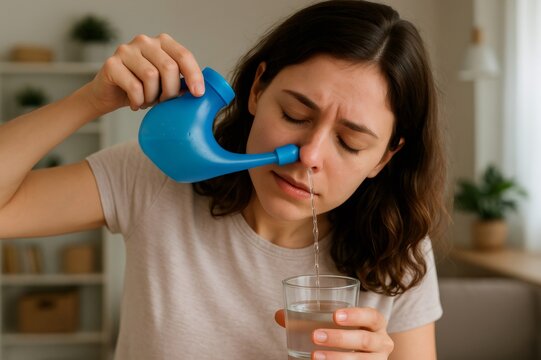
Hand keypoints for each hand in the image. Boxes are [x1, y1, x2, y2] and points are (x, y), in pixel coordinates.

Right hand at [86, 33, 204, 114]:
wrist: (109, 94)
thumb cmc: (142, 88)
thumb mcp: (165, 84)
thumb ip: (180, 81)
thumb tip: (197, 92)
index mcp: (162, 43)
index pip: (183, 55)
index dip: (194, 75)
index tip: (198, 94)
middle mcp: (144, 41)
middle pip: (169, 67)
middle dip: (171, 91)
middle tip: (164, 102)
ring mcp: (126, 50)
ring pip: (151, 76)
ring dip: (152, 97)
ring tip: (147, 101)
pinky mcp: (111, 64)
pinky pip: (134, 87)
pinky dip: (138, 100)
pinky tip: (136, 103)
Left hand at [275, 307, 393, 358]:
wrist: (362, 356)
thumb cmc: (347, 335)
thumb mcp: (335, 325)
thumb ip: (309, 319)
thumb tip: (280, 315)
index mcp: (375, 324)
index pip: (372, 316)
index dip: (355, 315)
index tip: (334, 315)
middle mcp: (382, 342)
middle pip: (364, 340)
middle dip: (339, 338)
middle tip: (315, 336)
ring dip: (337, 358)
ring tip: (315, 356)